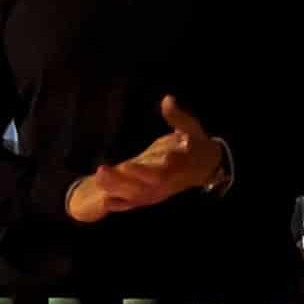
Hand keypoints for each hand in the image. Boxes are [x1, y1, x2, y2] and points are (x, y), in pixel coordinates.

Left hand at [67, 96, 222, 223]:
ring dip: (115, 189)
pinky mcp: (152, 196)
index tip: (129, 165)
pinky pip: (135, 202)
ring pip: (136, 194)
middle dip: (122, 180)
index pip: (163, 169)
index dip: (147, 169)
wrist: (206, 168)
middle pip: (143, 184)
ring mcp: (159, 191)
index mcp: (178, 165)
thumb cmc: (196, 145)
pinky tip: (104, 201)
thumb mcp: (191, 128)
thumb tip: (167, 99)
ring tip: (97, 178)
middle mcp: (167, 182)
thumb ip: (178, 117)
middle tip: (102, 169)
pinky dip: (120, 204)